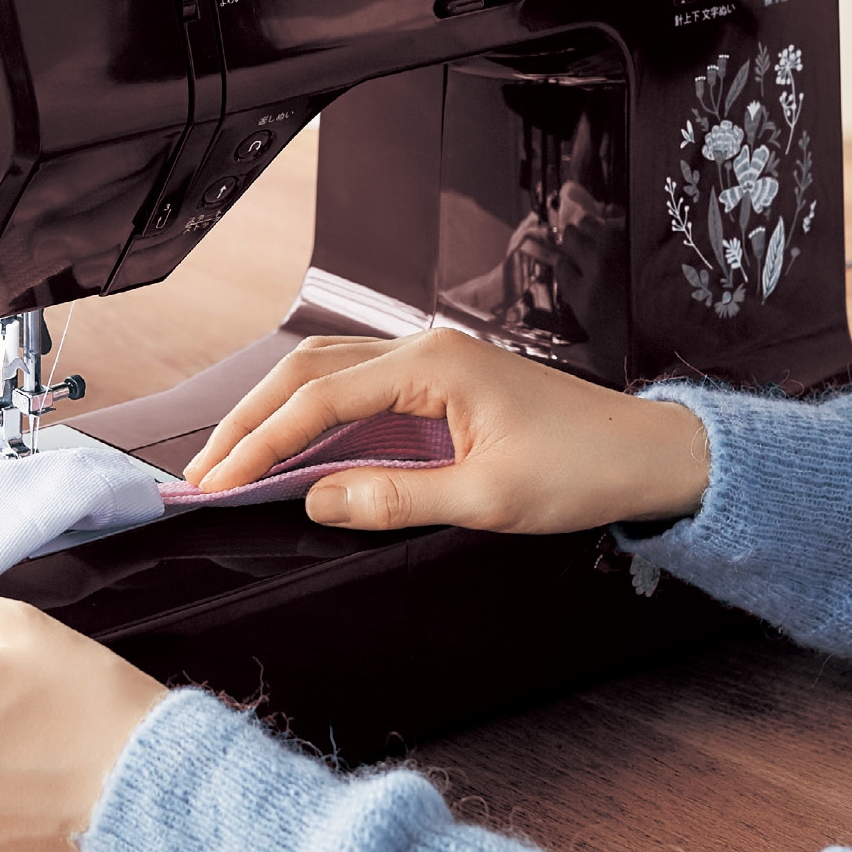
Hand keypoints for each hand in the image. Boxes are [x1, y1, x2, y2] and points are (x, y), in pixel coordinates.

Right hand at [183, 329, 708, 534]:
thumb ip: (394, 498)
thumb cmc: (583, 469)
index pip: (319, 400)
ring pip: (327, 374)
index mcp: (431, 366)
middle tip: (202, 471)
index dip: (261, 444)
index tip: (217, 484)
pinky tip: (294, 450)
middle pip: (307, 371)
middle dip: (249, 420)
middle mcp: (422, 350)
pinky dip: (314, 418)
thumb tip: (316, 501)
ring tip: (231, 459)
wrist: (649, 454)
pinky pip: (358, 391)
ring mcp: (430, 363)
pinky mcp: (439, 384)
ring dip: (275, 414)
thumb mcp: (487, 499)